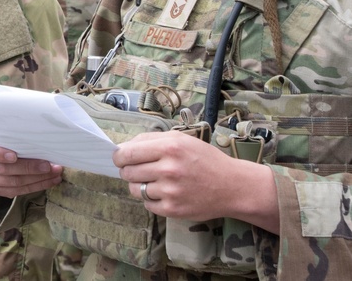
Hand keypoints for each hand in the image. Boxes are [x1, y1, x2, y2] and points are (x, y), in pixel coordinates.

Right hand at [0, 132, 62, 197]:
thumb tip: (38, 127)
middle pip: (4, 169)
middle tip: (49, 165)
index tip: (15, 156)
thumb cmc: (1, 135)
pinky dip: (36, 186)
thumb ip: (11, 130)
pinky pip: (17, 192)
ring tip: (55, 173)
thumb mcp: (1, 128)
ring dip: (38, 179)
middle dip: (30, 168)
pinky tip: (49, 181)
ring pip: (13, 183)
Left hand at [114, 130, 277, 232]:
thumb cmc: (205, 160)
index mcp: (169, 148)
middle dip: (128, 170)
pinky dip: (152, 199)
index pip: (127, 153)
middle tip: (138, 170)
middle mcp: (168, 169)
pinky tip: (165, 193)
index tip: (119, 158)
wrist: (233, 186)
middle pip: (128, 172)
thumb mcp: (181, 140)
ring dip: (140, 185)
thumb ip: (151, 140)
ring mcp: (170, 191)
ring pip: (135, 189)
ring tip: (154, 181)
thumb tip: (123, 147)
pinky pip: (147, 204)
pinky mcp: (173, 210)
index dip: (118, 156)